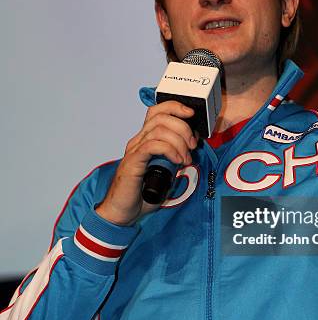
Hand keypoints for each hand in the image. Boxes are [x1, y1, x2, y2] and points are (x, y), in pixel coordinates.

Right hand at [96, 101, 197, 224]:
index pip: (158, 111)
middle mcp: (138, 141)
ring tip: (186, 158)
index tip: (191, 115)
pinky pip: (152, 145)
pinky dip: (170, 150)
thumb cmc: (141, 193)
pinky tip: (176, 160)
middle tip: (192, 145)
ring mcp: (135, 150)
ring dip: (179, 141)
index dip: (175, 107)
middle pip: (161, 117)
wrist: (123, 212)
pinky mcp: (133, 162)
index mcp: (145, 139)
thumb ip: (175, 155)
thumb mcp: (165, 170)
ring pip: (159, 129)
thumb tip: (192, 146)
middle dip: (183, 127)